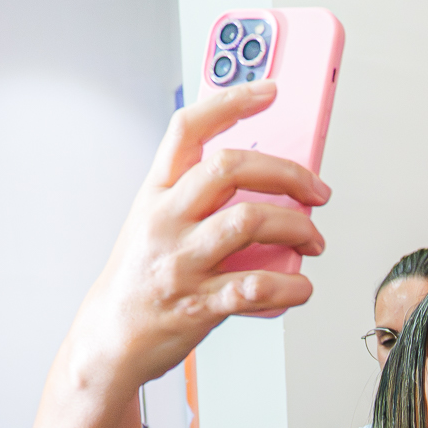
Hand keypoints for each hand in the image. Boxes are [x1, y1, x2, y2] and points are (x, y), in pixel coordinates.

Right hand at [66, 82, 329, 389]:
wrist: (111, 336)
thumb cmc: (140, 277)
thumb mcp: (154, 221)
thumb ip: (196, 197)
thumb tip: (264, 180)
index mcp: (157, 192)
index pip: (189, 129)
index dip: (231, 101)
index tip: (269, 91)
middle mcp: (167, 220)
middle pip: (231, 169)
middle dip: (287, 173)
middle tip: (316, 190)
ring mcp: (181, 261)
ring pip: (248, 222)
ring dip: (296, 228)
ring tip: (312, 239)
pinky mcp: (197, 304)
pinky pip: (254, 288)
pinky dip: (289, 286)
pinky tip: (301, 286)